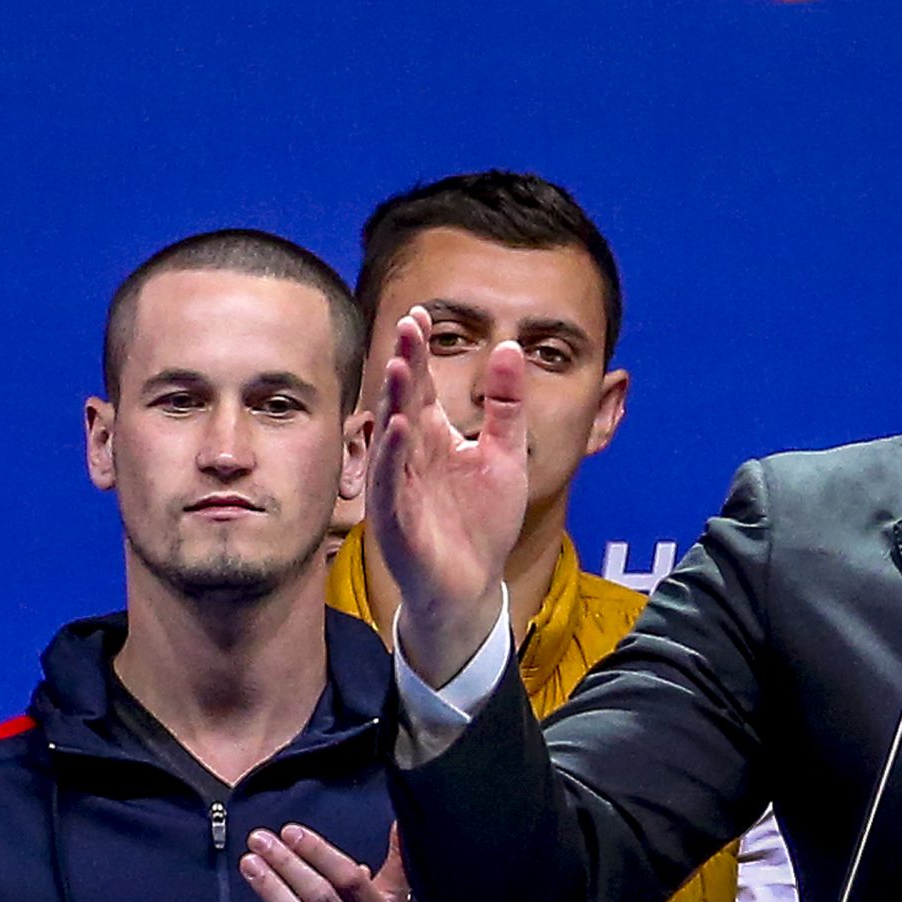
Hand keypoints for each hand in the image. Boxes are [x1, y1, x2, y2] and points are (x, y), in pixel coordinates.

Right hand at [367, 306, 526, 684]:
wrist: (471, 586)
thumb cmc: (482, 524)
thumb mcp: (505, 455)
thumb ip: (506, 406)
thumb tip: (509, 347)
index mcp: (432, 436)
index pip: (422, 385)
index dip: (419, 352)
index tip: (420, 315)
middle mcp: (410, 454)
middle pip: (404, 401)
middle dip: (405, 364)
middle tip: (407, 326)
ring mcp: (399, 485)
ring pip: (391, 436)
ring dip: (393, 402)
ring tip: (398, 366)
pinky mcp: (396, 518)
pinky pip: (391, 482)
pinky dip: (394, 455)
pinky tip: (399, 428)